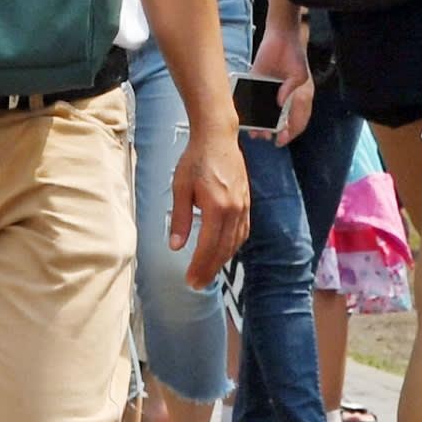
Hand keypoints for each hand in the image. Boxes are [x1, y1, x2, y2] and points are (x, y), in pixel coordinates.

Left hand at [170, 126, 250, 288]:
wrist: (217, 138)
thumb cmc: (195, 159)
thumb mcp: (180, 187)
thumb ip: (179, 218)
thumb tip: (175, 246)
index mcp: (216, 207)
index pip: (208, 246)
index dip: (199, 266)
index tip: (191, 281)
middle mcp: (234, 211)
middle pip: (223, 249)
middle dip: (210, 269)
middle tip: (198, 284)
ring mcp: (243, 207)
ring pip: (235, 244)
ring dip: (222, 260)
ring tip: (208, 272)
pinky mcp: (247, 204)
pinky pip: (242, 233)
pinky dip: (232, 247)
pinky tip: (223, 252)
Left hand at [252, 21, 312, 146]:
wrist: (281, 36)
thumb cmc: (296, 56)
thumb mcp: (300, 75)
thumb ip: (291, 90)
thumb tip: (280, 103)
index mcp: (299, 98)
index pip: (297, 121)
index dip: (290, 133)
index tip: (281, 140)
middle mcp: (283, 97)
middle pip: (278, 119)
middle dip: (272, 130)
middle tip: (264, 137)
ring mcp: (269, 90)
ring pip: (264, 111)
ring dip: (259, 122)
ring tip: (253, 131)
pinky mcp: (256, 80)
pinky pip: (251, 95)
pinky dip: (247, 105)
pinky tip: (244, 112)